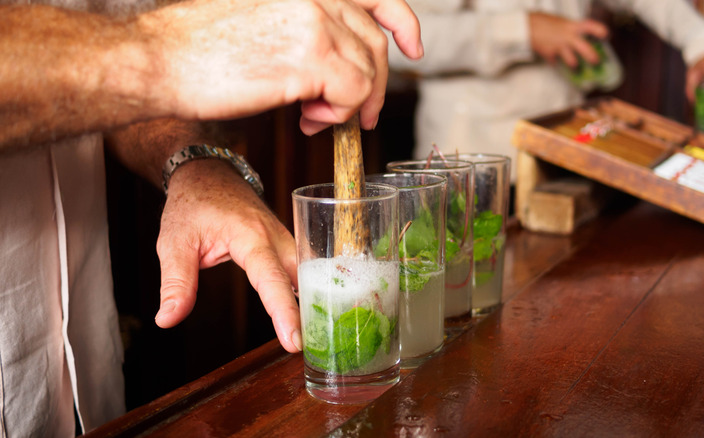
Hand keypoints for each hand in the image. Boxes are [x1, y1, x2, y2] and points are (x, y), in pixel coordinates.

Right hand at [142, 0, 421, 134]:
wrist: (159, 60)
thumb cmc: (199, 48)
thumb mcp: (263, 19)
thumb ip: (307, 30)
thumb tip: (340, 64)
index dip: (402, 22)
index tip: (413, 48)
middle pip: (374, 43)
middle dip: (373, 85)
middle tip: (357, 115)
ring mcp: (315, 21)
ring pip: (366, 72)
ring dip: (347, 104)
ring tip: (313, 118)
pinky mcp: (311, 55)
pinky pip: (351, 93)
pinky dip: (337, 115)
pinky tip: (307, 120)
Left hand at [154, 158, 301, 352]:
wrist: (208, 174)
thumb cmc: (192, 205)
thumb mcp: (174, 242)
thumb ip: (175, 283)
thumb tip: (168, 319)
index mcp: (250, 235)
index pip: (271, 279)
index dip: (283, 311)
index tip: (293, 341)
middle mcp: (276, 237)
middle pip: (301, 279)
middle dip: (309, 313)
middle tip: (309, 347)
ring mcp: (286, 239)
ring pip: (308, 275)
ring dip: (314, 302)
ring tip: (317, 337)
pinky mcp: (287, 245)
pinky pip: (304, 271)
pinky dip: (309, 291)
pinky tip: (313, 314)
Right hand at [528, 12, 608, 66]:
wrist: (525, 26)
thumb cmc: (543, 21)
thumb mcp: (561, 22)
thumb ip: (570, 29)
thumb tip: (579, 36)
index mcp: (572, 25)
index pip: (590, 26)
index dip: (600, 31)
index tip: (607, 35)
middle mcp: (568, 36)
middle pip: (585, 48)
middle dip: (592, 56)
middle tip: (596, 61)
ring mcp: (559, 47)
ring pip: (572, 61)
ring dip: (574, 65)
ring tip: (576, 67)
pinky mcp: (549, 54)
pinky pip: (555, 62)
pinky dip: (555, 62)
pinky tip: (554, 61)